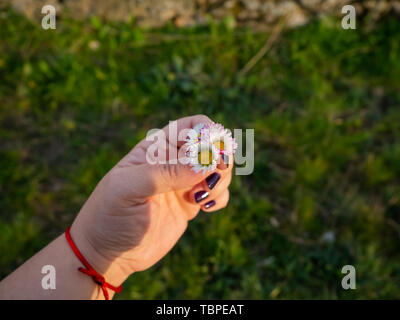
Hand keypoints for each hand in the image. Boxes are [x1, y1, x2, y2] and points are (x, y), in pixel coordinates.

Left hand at [70, 115, 232, 286]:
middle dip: (220, 159)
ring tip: (200, 198)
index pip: (193, 126)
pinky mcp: (190, 204)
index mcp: (157, 148)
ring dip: (220, 180)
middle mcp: (173, 162)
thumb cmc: (109, 215)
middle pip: (212, 146)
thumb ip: (165, 173)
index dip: (209, 134)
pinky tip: (204, 208)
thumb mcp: (129, 189)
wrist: (108, 253)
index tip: (211, 156)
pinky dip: (220, 198)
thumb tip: (205, 162)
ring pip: (219, 169)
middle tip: (210, 179)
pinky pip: (218, 193)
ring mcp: (183, 183)